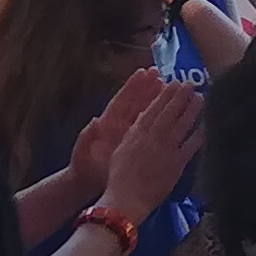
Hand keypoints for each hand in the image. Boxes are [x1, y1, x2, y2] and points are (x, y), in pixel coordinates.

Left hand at [67, 64, 171, 190]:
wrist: (87, 183)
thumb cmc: (83, 167)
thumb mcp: (82, 152)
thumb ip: (87, 137)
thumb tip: (94, 121)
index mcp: (108, 124)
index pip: (122, 101)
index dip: (132, 87)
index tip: (143, 73)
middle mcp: (119, 125)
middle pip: (136, 103)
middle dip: (147, 87)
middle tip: (162, 73)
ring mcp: (129, 134)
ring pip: (145, 113)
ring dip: (156, 100)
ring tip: (170, 86)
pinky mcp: (136, 144)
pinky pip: (150, 130)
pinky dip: (160, 120)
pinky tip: (173, 113)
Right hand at [94, 76, 202, 225]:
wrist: (126, 198)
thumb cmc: (118, 177)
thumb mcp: (121, 150)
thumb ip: (133, 133)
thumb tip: (143, 118)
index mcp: (136, 133)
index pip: (152, 109)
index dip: (164, 95)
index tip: (172, 83)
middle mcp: (152, 137)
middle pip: (168, 112)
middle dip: (180, 96)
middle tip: (190, 83)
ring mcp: (166, 149)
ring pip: (181, 124)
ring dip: (191, 109)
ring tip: (200, 97)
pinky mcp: (177, 163)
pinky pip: (190, 145)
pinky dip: (198, 134)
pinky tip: (206, 124)